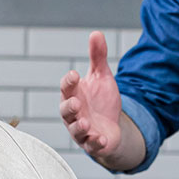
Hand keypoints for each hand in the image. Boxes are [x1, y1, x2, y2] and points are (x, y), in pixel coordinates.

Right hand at [60, 31, 122, 158]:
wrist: (112, 125)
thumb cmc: (101, 101)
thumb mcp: (102, 77)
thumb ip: (97, 58)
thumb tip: (96, 33)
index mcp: (73, 95)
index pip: (67, 87)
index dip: (69, 82)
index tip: (75, 75)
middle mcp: (74, 113)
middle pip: (66, 110)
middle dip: (69, 106)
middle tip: (76, 102)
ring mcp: (82, 130)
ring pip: (76, 130)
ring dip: (80, 127)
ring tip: (86, 123)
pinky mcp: (93, 143)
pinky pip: (91, 145)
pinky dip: (95, 143)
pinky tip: (101, 139)